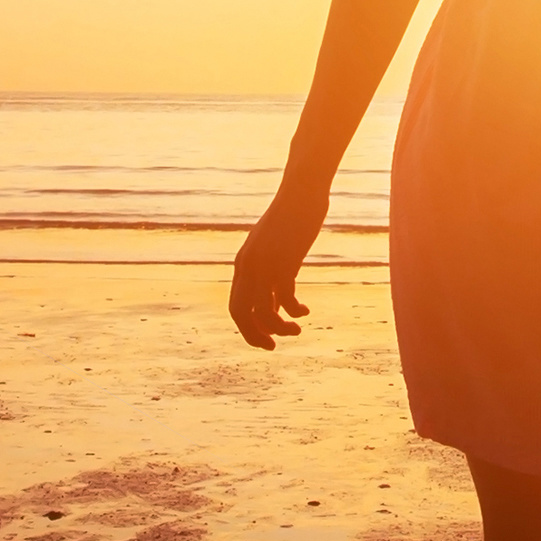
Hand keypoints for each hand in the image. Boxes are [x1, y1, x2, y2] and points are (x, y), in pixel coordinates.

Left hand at [226, 191, 323, 349]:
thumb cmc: (291, 219)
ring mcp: (265, 266)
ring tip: (296, 330)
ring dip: (279, 328)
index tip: (266, 339)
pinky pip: (285, 299)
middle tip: (272, 347)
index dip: (247, 329)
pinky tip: (305, 311)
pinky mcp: (284, 262)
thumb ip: (271, 277)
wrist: (301, 193)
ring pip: (263, 312)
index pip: (236, 306)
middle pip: (241, 314)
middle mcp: (248, 267)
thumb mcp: (275, 251)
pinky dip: (294, 311)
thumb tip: (276, 307)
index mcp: (243, 264)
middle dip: (254, 336)